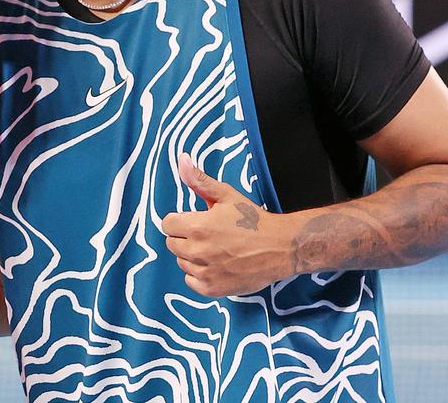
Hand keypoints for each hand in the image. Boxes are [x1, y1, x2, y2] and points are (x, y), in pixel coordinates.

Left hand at [162, 154, 292, 297]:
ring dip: (192, 256)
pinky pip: (191, 281)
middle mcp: (198, 251)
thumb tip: (181, 159)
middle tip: (207, 235)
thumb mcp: (226, 195)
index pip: (167, 224)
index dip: (179, 220)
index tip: (193, 220)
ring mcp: (205, 272)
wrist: (280, 247)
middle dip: (185, 237)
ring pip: (182, 262)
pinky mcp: (213, 289)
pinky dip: (199, 275)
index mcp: (198, 227)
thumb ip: (199, 180)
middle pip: (172, 244)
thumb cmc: (253, 220)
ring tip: (215, 249)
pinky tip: (215, 265)